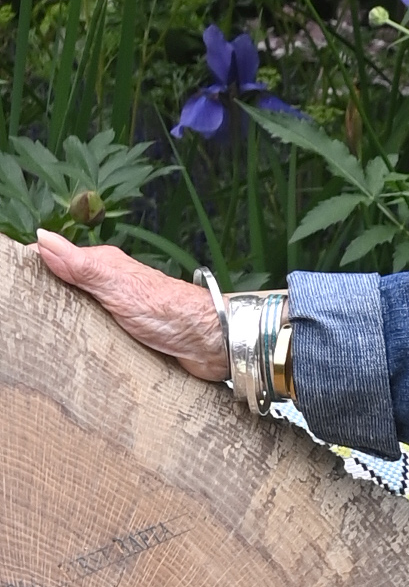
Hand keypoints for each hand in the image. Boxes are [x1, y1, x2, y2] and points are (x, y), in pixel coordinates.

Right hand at [36, 231, 229, 381]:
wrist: (211, 343)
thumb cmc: (170, 311)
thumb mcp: (116, 285)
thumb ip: (80, 264)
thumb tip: (42, 237)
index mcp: (103, 267)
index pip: (57, 260)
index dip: (35, 267)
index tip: (15, 283)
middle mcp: (110, 285)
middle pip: (66, 287)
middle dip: (45, 296)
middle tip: (24, 313)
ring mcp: (120, 310)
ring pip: (81, 312)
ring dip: (65, 321)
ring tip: (42, 332)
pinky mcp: (130, 335)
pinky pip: (99, 335)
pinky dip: (86, 340)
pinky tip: (76, 348)